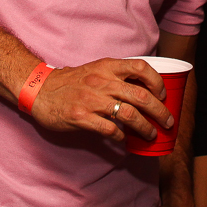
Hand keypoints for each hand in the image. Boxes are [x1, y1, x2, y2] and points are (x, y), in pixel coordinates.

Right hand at [31, 58, 172, 141]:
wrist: (39, 89)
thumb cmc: (71, 82)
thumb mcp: (95, 70)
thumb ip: (116, 77)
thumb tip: (144, 90)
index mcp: (107, 66)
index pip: (141, 67)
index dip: (157, 82)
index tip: (163, 95)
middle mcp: (102, 81)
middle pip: (141, 96)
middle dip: (160, 111)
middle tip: (168, 122)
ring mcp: (91, 99)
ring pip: (130, 115)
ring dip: (145, 128)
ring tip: (151, 134)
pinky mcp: (81, 116)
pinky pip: (110, 129)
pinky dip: (121, 136)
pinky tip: (124, 139)